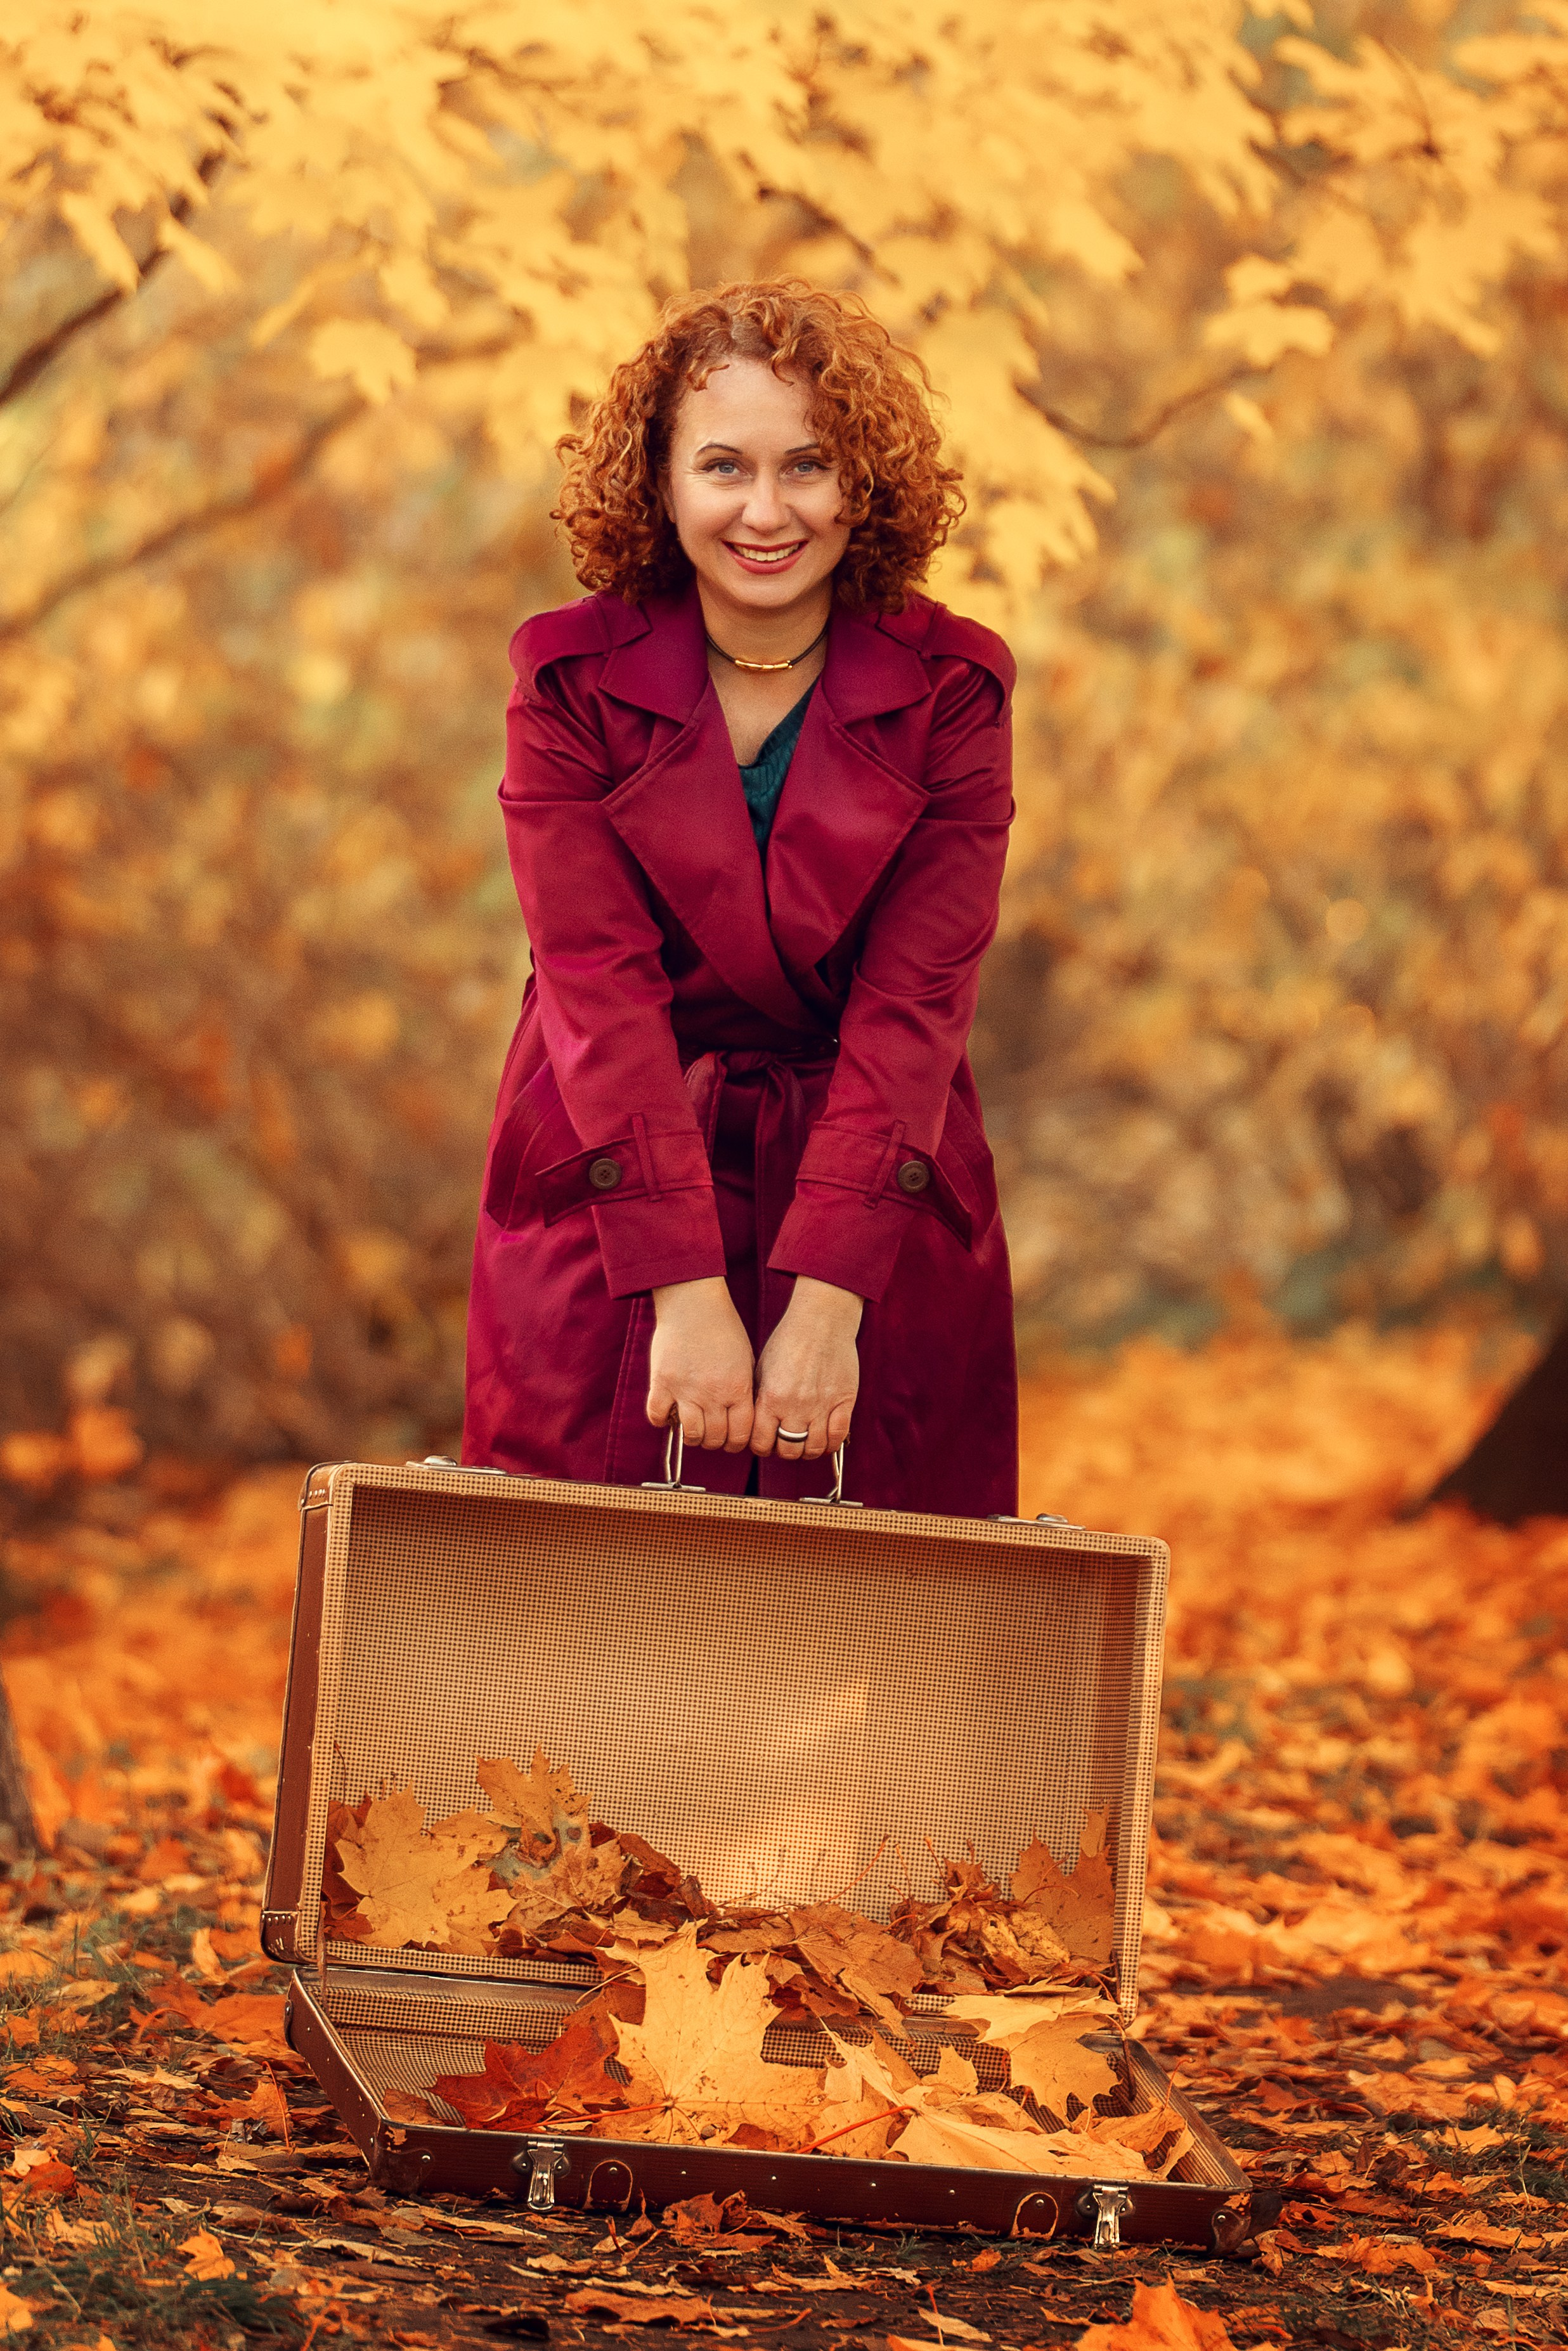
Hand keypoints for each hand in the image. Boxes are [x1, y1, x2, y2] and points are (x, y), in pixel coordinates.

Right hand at [647, 1278, 754, 1450]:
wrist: (694, 1304)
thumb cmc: (723, 1329)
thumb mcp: (745, 1361)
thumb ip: (743, 1391)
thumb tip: (740, 1419)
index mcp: (738, 1388)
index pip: (740, 1434)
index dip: (736, 1443)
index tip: (730, 1440)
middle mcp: (713, 1394)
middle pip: (715, 1438)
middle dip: (715, 1441)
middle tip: (710, 1433)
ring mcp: (686, 1390)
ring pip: (690, 1435)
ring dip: (692, 1436)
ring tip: (691, 1427)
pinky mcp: (662, 1382)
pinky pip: (657, 1416)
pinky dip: (661, 1420)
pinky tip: (668, 1412)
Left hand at [753, 1277, 861, 1459]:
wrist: (821, 1321)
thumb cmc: (789, 1341)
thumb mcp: (762, 1369)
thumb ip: (759, 1399)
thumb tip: (755, 1425)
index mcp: (771, 1398)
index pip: (761, 1442)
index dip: (760, 1447)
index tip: (764, 1443)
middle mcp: (795, 1406)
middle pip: (788, 1450)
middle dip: (783, 1451)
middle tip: (785, 1443)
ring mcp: (822, 1406)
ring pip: (814, 1449)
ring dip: (807, 1450)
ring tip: (804, 1441)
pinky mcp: (844, 1401)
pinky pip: (838, 1436)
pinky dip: (831, 1444)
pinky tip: (824, 1438)